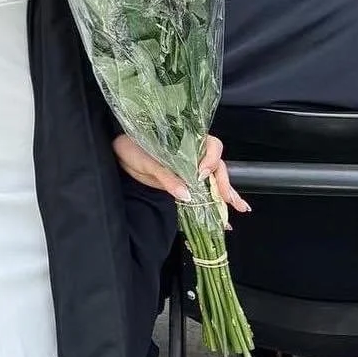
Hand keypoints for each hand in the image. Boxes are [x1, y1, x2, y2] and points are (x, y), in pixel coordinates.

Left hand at [113, 134, 249, 214]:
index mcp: (185, 140)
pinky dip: (215, 202)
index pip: (210, 146)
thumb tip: (186, 194)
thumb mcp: (147, 161)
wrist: (119, 155)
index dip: (210, 160)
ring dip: (227, 193)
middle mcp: (191, 154)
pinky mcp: (185, 183)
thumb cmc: (131, 148)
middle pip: (217, 164)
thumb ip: (166, 175)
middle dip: (224, 182)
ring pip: (215, 179)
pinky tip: (225, 217)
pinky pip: (203, 192)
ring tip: (238, 207)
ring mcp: (190, 169)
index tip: (202, 173)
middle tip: (226, 198)